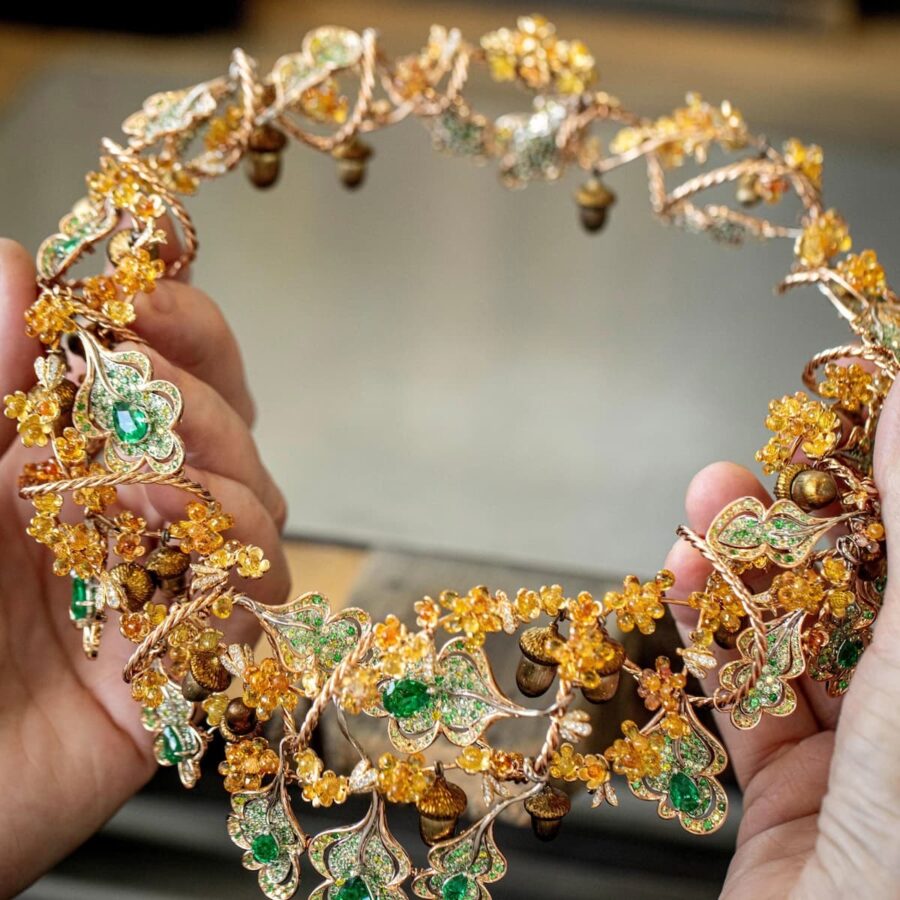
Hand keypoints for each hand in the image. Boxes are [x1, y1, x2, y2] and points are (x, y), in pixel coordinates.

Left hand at [0, 237, 289, 894]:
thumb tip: (16, 263)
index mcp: (67, 452)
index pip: (164, 362)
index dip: (180, 324)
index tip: (151, 307)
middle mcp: (129, 506)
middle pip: (229, 425)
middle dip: (205, 411)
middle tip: (145, 425)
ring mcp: (166, 580)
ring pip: (259, 507)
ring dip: (227, 493)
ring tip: (151, 510)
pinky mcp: (192, 657)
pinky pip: (258, 606)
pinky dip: (246, 582)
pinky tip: (196, 589)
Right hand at [665, 384, 899, 897]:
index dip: (882, 488)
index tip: (839, 422)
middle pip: (862, 595)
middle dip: (803, 522)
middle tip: (762, 456)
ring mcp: (861, 765)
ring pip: (797, 641)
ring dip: (742, 571)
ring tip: (702, 500)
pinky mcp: (788, 795)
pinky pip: (744, 697)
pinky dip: (707, 636)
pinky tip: (681, 580)